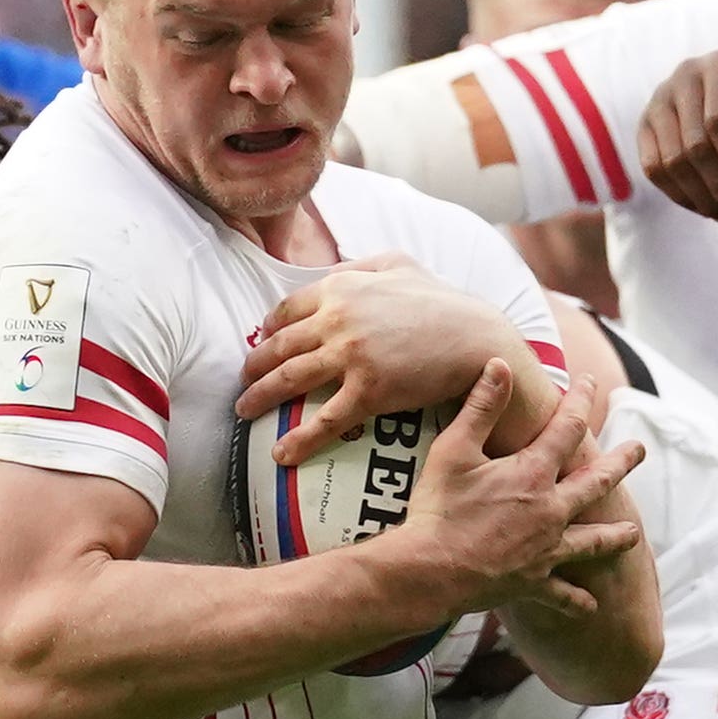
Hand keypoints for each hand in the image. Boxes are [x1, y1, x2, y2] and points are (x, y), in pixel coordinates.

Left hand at [240, 260, 509, 453]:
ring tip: (244, 412)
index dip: (268, 330)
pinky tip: (280, 454)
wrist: (475, 338)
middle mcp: (338, 319)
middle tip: (242, 382)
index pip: (287, 310)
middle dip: (253, 367)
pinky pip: (323, 420)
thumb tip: (335, 269)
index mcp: (341, 287)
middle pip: (279, 347)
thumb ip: (362, 265)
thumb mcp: (400, 264)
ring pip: (289, 380)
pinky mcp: (368, 391)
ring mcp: (350, 356)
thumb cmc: (442, 302)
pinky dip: (298, 439)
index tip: (261, 344)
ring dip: (259, 398)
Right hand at [392, 363, 641, 618]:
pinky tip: (591, 607)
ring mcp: (545, 550)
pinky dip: (576, 601)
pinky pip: (562, 594)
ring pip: (592, 542)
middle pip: (596, 484)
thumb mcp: (453, 450)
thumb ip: (480, 408)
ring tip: (633, 534)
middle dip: (621, 463)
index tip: (591, 382)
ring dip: (614, 537)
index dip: (580, 401)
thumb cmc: (438, 509)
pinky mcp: (532, 582)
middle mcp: (549, 511)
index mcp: (532, 475)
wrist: (430, 571)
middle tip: (640, 450)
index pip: (567, 428)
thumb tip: (500, 365)